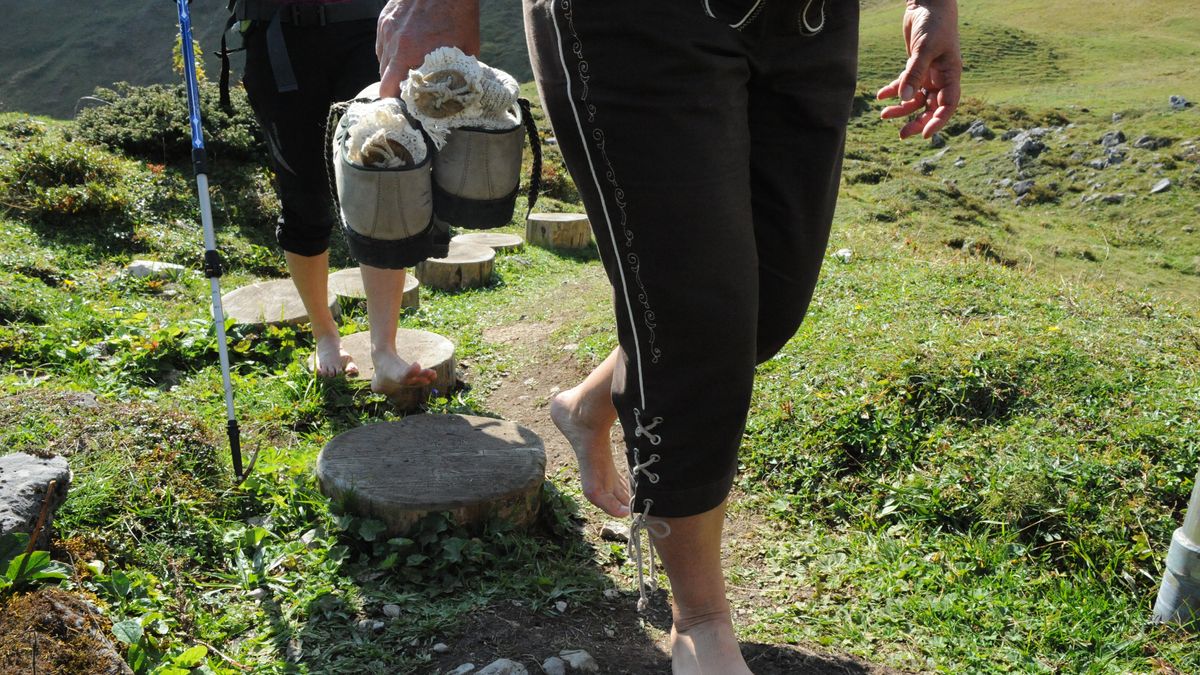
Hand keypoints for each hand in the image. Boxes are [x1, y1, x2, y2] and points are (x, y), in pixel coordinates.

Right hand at [376, 0, 480, 97]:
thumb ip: (459, 71)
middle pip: (383, 78)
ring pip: (381, 60)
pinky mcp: (384, 18)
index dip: (395, 101)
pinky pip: (382, 44)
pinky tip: (405, 51)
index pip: (388, 89)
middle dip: (395, 87)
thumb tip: (461, 90)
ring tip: (409, 70)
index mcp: (409, 53)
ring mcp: (386, 29)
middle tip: (411, 92)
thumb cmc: (459, 13)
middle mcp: (393, 42)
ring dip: (393, 69)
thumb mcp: (466, 47)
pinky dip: (391, 52)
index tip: (407, 106)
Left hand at [877, 0, 962, 139]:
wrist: (928, 4)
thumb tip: (905, 97)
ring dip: (901, 108)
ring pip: (915, 98)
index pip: (948, 105)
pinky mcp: (915, 66)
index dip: (938, 121)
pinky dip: (892, 90)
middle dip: (917, 121)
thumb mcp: (925, 48)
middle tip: (902, 134)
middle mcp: (940, 77)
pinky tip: (880, 96)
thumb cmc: (934, 23)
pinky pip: (904, 84)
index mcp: (951, 75)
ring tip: (884, 115)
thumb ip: (914, 72)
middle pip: (930, 107)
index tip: (924, 134)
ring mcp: (928, 72)